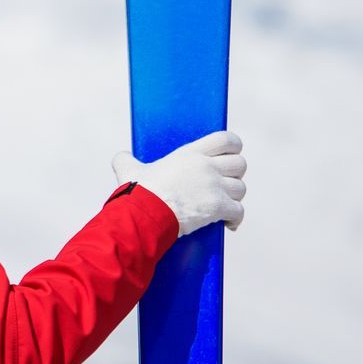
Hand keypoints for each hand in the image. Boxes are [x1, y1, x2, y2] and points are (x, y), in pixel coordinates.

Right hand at [113, 131, 246, 235]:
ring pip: (240, 189)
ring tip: (223, 205)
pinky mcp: (219, 207)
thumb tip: (121, 157)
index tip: (230, 154)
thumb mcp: (128, 170)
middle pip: (240, 164)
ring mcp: (215, 187)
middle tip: (224, 183)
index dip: (233, 146)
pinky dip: (235, 219)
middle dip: (235, 174)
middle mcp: (207, 167)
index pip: (226, 140)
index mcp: (191, 154)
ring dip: (233, 198)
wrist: (144, 214)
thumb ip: (126, 160)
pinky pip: (239, 211)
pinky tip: (228, 224)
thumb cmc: (138, 192)